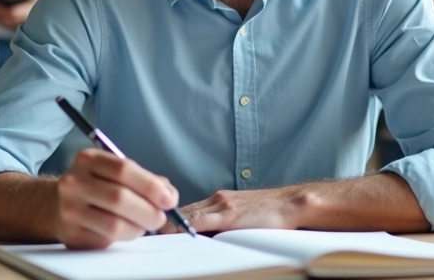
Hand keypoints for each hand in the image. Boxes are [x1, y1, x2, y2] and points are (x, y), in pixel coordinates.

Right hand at [54, 149, 178, 249]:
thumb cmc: (96, 186)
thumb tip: (169, 196)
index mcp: (88, 159)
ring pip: (114, 224)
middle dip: (148, 211)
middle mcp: (74, 182)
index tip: (169, 199)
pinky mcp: (71, 234)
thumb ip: (144, 180)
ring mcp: (70, 209)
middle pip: (119, 198)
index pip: (123, 169)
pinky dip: (124, 238)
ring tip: (143, 225)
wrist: (56, 204)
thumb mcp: (115, 173)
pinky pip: (106, 240)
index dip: (150, 186)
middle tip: (160, 218)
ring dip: (138, 228)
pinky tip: (125, 231)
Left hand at [162, 187, 303, 234]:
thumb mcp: (242, 213)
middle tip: (142, 227)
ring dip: (170, 224)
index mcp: (218, 199)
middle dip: (164, 219)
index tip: (153, 224)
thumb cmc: (271, 211)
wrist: (291, 203)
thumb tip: (204, 234)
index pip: (187, 207)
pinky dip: (185, 226)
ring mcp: (222, 205)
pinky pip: (201, 221)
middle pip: (183, 209)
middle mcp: (217, 199)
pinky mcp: (230, 215)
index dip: (168, 216)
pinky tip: (174, 232)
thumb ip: (222, 220)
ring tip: (152, 233)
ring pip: (188, 214)